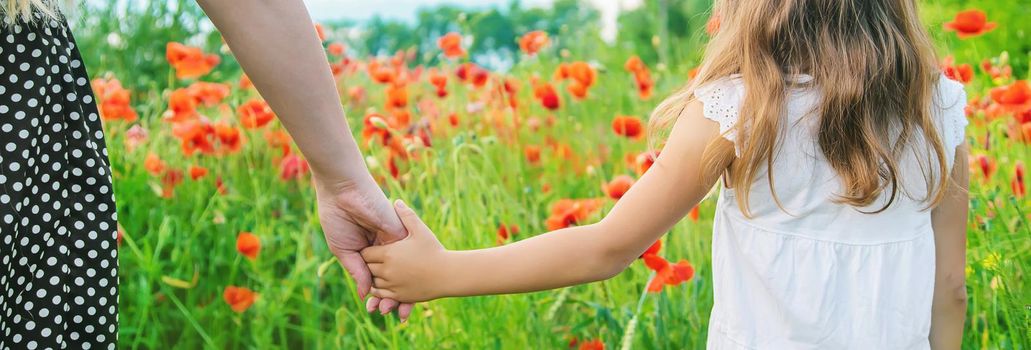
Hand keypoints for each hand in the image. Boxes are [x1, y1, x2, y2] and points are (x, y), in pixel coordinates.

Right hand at [313, 176, 413, 318]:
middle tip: (389, 314)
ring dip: (402, 290)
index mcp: (366, 251)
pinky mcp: (401, 233)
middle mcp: (382, 248)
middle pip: (391, 276)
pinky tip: (408, 291)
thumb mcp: (344, 250)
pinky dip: (408, 275)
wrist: (344, 192)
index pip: (375, 276)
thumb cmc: (337, 218)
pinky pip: (408, 256)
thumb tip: (366, 294)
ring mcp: (393, 241)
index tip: (375, 311)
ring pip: (401, 271)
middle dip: (392, 296)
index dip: (376, 294)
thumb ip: (357, 271)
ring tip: (397, 310)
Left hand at [361, 200, 450, 302]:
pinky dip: (380, 291)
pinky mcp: (399, 296)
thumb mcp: (420, 230)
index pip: (365, 253)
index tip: (373, 248)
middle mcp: (387, 271)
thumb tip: (395, 201)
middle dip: (369, 264)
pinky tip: (387, 282)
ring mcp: (392, 285)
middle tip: (375, 260)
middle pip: (366, 268)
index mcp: (388, 254)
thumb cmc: (434, 250)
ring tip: (381, 271)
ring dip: (374, 278)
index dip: (367, 251)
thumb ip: (406, 216)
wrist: (448, 274)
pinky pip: (381, 295)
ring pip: (372, 283)